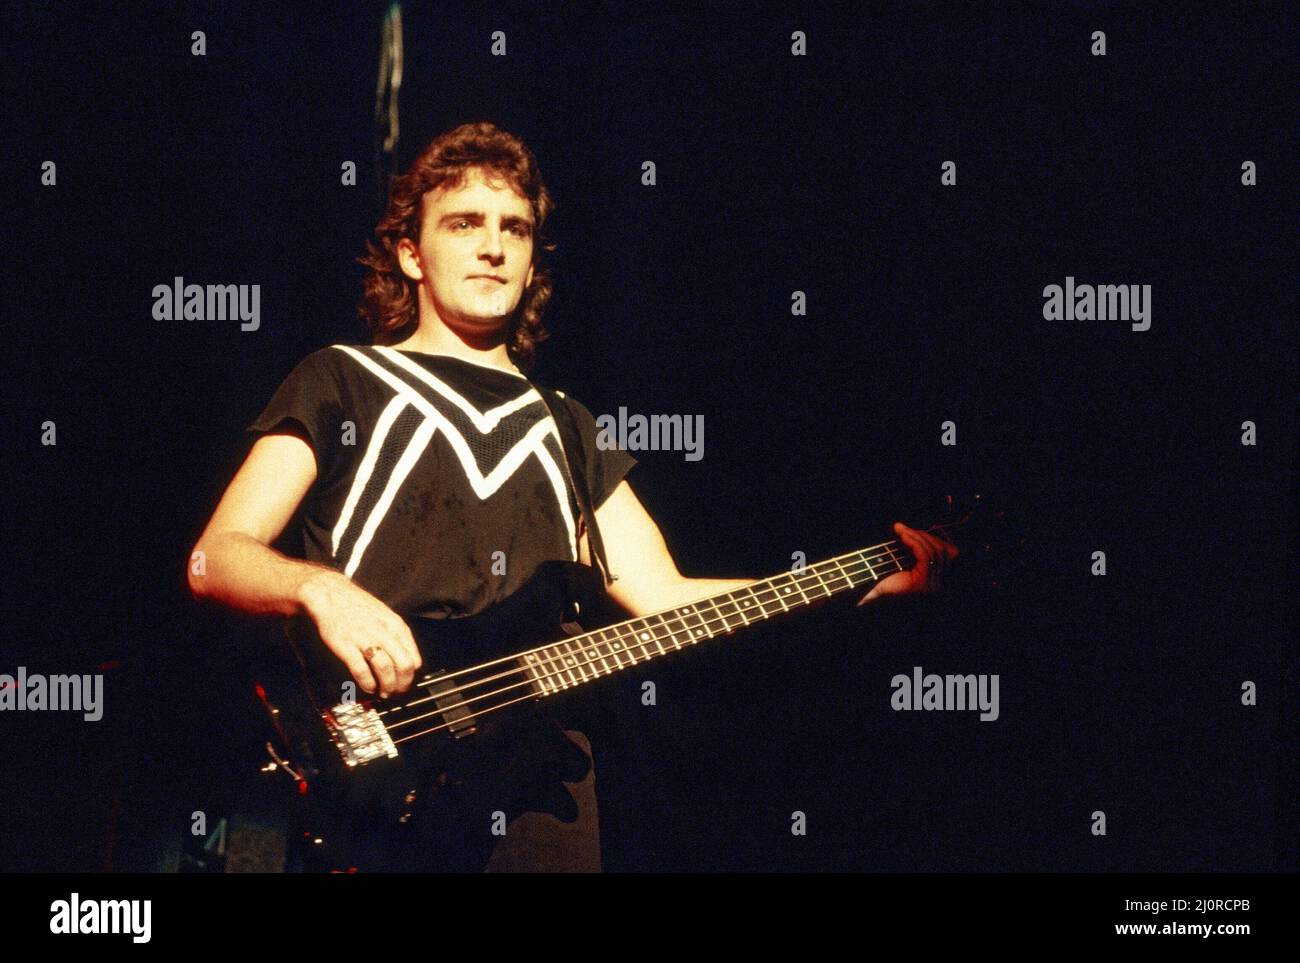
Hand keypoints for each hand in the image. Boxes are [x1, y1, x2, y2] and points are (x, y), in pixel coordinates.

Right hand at [299, 570, 422, 697]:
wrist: (330, 594)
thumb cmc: (358, 607)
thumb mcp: (385, 616)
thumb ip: (397, 637)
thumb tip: (407, 661)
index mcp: (396, 626)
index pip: (414, 658)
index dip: (411, 677)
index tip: (405, 684)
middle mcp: (384, 632)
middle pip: (404, 666)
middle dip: (402, 686)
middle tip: (396, 693)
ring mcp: (364, 638)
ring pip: (385, 669)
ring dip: (386, 687)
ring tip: (383, 693)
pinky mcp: (346, 645)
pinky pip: (361, 670)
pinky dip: (367, 683)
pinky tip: (368, 687)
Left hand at [857, 522, 958, 605]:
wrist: (870, 589)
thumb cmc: (886, 573)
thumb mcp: (907, 556)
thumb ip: (919, 546)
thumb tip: (929, 528)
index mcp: (937, 578)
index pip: (948, 552)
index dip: (935, 537)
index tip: (917, 529)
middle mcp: (938, 584)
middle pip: (942, 550)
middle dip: (924, 535)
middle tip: (904, 529)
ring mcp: (931, 586)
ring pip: (934, 552)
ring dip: (917, 536)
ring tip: (901, 531)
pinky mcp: (921, 584)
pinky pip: (925, 557)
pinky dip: (914, 543)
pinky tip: (903, 537)